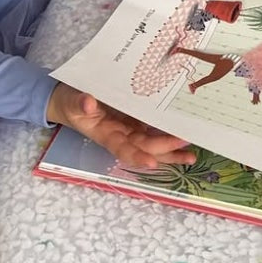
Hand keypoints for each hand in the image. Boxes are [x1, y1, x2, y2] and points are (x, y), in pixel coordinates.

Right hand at [48, 82, 194, 169]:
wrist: (70, 99)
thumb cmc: (71, 102)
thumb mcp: (72, 101)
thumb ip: (79, 103)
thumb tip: (88, 103)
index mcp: (106, 134)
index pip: (123, 149)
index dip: (136, 157)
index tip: (151, 162)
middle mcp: (121, 135)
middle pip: (145, 147)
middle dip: (165, 150)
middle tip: (186, 146)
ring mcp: (129, 129)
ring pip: (153, 143)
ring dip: (171, 149)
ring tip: (191, 154)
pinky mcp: (135, 119)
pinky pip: (153, 129)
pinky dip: (167, 132)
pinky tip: (184, 133)